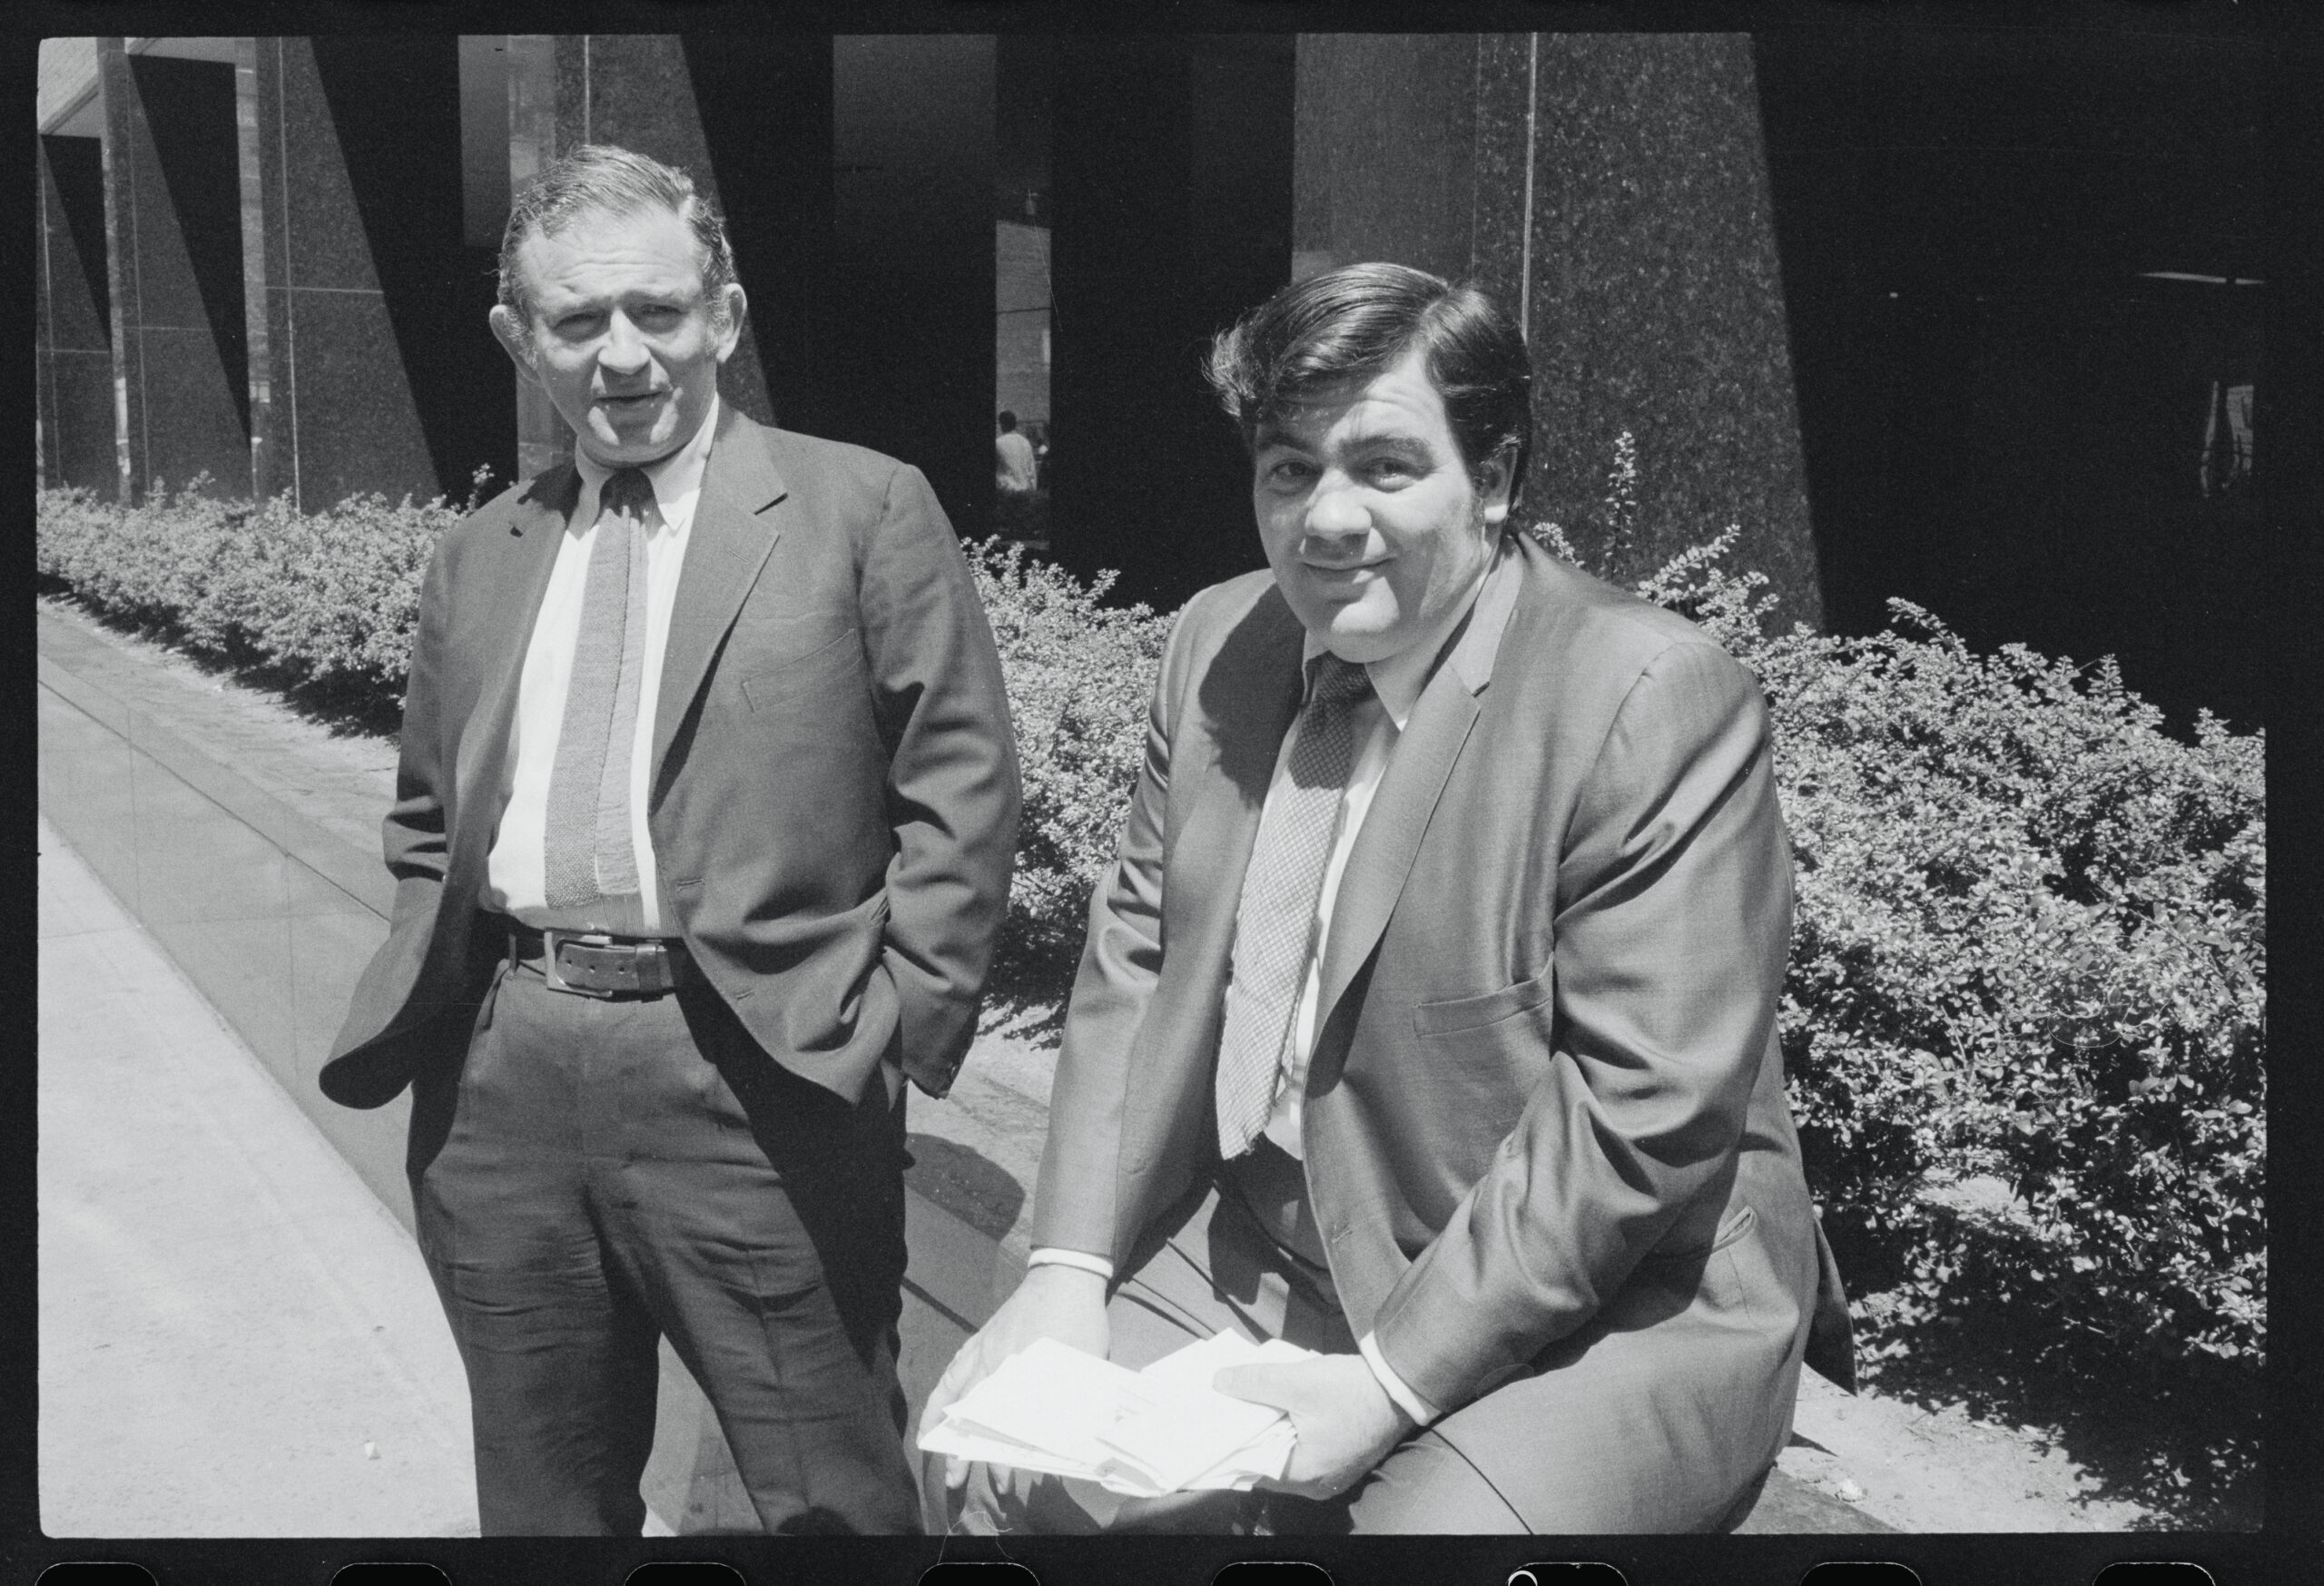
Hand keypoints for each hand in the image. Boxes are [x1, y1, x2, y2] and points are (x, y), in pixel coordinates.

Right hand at [919, 1263, 1109, 1490]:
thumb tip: (1068, 1441)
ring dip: (937, 1422)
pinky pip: (953, 1368)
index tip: (1002, 1481)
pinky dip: (942, 1390)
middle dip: (958, 1450)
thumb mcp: (1084, 1364)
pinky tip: (938, 1406)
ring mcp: (982, 1349)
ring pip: (950, 1390)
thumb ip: (1073, 1400)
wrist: (1065, 1275)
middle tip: (954, 1482)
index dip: (1000, 1456)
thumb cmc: (1079, 1320)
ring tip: (927, 1446)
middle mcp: (992, 1363)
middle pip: (967, 1413)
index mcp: (1019, 1371)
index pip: (1001, 1424)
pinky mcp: (980, 1338)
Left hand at [1213, 1352, 1416, 1501]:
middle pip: (1270, 1462)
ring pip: (1289, 1455)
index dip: (1233, 1441)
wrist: (1400, 1386)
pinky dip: (1294, 1433)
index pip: (1252, 1467)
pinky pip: (1307, 1451)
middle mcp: (1317, 1486)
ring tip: (1255, 1403)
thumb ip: (1254, 1382)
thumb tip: (1218, 1381)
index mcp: (1302, 1476)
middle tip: (1233, 1407)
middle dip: (1253, 1434)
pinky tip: (1285, 1409)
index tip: (1217, 1420)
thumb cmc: (1350, 1390)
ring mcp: (1334, 1475)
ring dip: (1275, 1432)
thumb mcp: (1296, 1381)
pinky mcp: (1344, 1460)